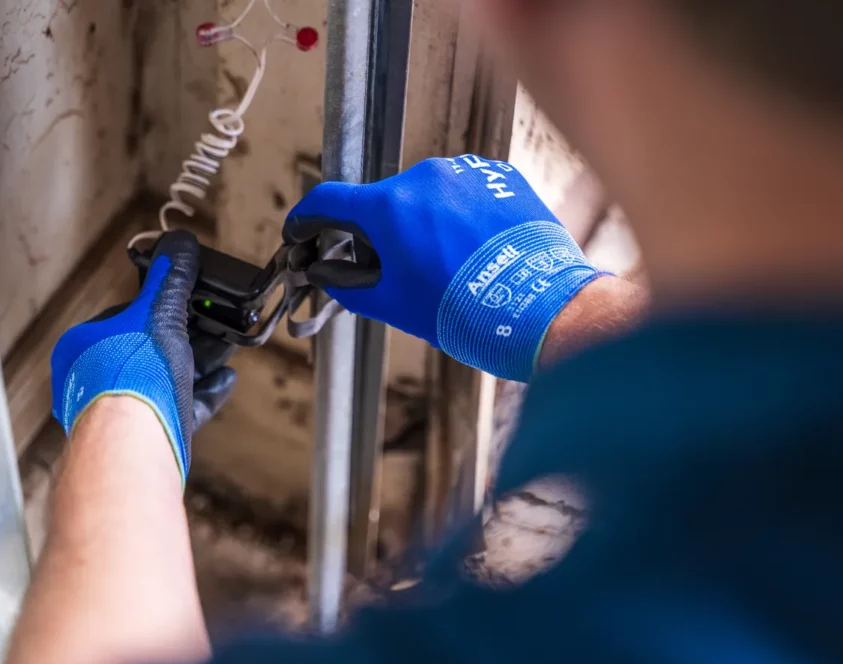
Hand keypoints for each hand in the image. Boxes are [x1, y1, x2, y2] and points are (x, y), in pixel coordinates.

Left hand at [50, 230, 236, 483]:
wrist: (134, 445)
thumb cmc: (132, 376)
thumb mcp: (159, 315)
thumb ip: (171, 279)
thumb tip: (178, 242)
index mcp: (87, 345)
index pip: (130, 314)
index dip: (165, 305)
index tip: (192, 298)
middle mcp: (98, 377)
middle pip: (153, 347)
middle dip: (190, 335)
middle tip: (219, 322)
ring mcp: (123, 408)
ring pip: (168, 377)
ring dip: (201, 361)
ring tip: (229, 349)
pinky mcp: (148, 432)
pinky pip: (180, 406)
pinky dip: (205, 392)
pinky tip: (225, 380)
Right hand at [283, 156, 607, 380]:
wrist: (539, 309)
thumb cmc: (465, 311)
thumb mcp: (393, 304)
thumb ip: (347, 285)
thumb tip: (325, 274)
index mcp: (389, 206)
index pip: (328, 201)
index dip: (307, 219)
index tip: (303, 231)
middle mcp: (424, 177)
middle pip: (382, 201)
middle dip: (377, 231)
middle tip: (390, 267)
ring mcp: (466, 172)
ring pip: (425, 195)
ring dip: (422, 221)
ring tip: (446, 262)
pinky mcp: (499, 175)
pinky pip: (464, 191)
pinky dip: (459, 214)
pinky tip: (472, 246)